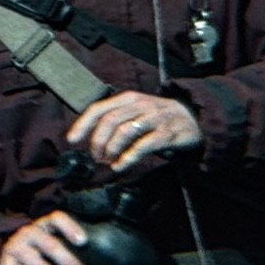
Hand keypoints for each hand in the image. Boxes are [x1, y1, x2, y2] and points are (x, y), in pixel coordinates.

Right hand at [0, 211, 87, 264]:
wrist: (5, 253)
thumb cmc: (39, 249)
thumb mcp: (49, 238)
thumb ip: (67, 242)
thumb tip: (104, 258)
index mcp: (44, 225)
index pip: (56, 219)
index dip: (69, 228)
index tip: (83, 242)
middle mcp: (29, 234)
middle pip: (49, 245)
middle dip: (67, 260)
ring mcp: (16, 250)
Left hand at [65, 90, 201, 176]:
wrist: (193, 118)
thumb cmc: (157, 117)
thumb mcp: (135, 111)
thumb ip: (115, 120)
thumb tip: (90, 140)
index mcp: (128, 99)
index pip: (98, 108)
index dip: (82, 124)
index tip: (72, 140)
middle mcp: (139, 105)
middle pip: (109, 121)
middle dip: (98, 141)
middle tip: (95, 156)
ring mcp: (154, 118)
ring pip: (124, 132)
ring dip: (111, 149)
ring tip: (107, 161)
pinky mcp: (167, 133)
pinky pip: (143, 146)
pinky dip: (127, 158)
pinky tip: (120, 165)